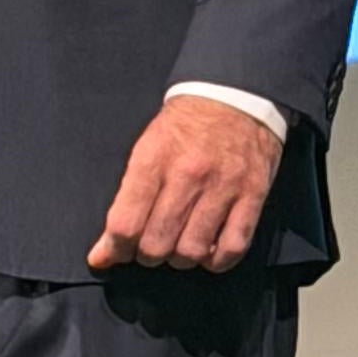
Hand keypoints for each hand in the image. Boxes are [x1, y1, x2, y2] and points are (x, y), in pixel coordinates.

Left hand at [89, 99, 283, 274]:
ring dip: (180, 259)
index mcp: (153, 159)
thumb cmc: (184, 125)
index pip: (126, 223)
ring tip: (178, 248)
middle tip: (149, 247)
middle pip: (157, 244)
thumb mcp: (147, 147)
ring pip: (192, 251)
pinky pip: (233, 247)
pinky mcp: (253, 195)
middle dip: (147, 255)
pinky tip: (209, 254)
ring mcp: (223, 187)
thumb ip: (127, 198)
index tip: (112, 255)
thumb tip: (104, 251)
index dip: (115, 250)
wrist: (234, 95)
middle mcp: (187, 175)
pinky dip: (217, 261)